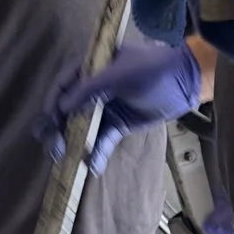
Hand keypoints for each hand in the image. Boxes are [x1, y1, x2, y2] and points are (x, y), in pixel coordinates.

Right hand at [41, 35, 200, 171]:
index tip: (48, 122)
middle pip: (65, 109)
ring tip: (64, 159)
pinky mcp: (117, 125)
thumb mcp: (119, 74)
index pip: (61, 85)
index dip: (52, 103)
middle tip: (54, 147)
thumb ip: (89, 89)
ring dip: (71, 143)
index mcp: (89, 68)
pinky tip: (93, 165)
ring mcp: (104, 108)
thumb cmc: (151, 69)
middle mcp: (91, 88)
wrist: (184, 83)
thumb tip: (61, 108)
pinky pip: (102, 141)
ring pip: (80, 128)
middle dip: (56, 129)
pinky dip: (96, 153)